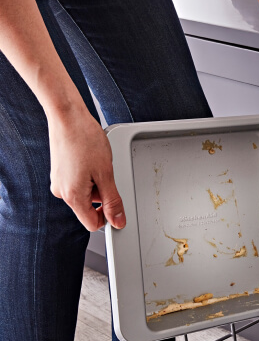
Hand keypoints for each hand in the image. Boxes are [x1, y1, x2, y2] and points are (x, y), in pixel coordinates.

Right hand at [47, 105, 125, 231]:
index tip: (117, 204)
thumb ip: (113, 201)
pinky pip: (79, 182)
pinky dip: (89, 174)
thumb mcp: (106, 174)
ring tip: (98, 162)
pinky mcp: (60, 172)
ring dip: (97, 183)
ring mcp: (59, 181)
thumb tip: (118, 220)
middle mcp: (62, 192)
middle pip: (90, 207)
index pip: (92, 223)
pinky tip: (91, 159)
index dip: (108, 216)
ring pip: (86, 193)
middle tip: (107, 173)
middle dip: (103, 194)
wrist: (68, 117)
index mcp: (73, 196)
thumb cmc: (85, 140)